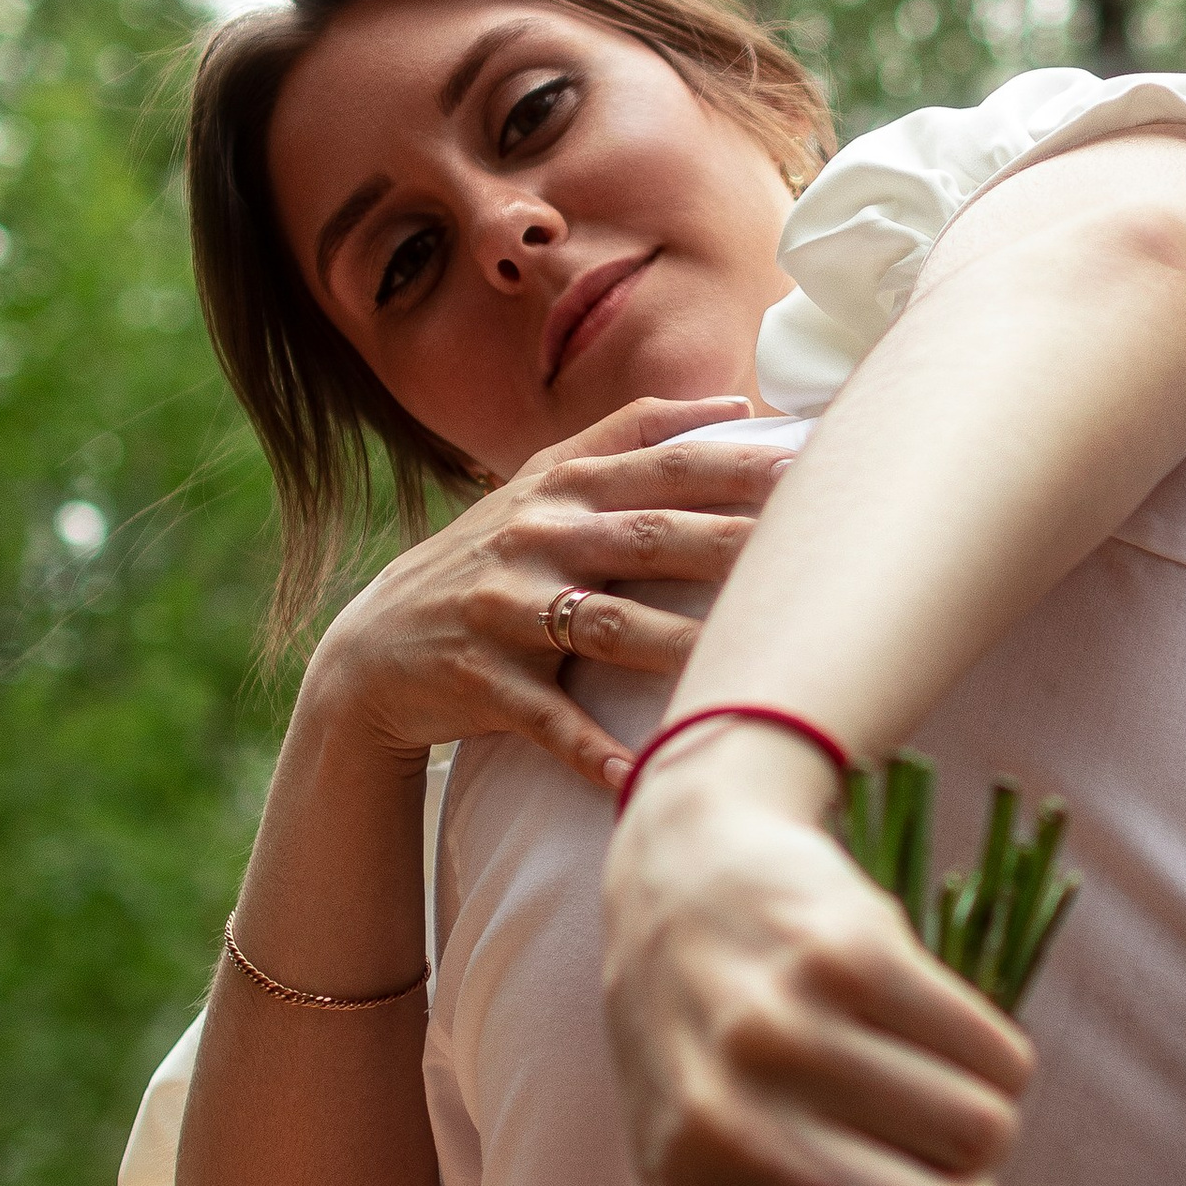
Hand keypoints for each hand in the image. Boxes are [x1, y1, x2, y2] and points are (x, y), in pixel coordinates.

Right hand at [303, 400, 784, 796]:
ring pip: (611, 628)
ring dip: (681, 649)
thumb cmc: (489, 559)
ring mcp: (509, 609)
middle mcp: (539, 538)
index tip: (810, 467)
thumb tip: (736, 406)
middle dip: (732, 544)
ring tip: (748, 669)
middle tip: (810, 555)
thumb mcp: (543, 484)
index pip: (664, 466)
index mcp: (564, 487)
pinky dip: (595, 752)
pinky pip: (550, 722)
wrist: (375, 648)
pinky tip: (643, 779)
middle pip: (651, 538)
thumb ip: (632, 438)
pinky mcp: (485, 680)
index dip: (737, 464)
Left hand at [601, 726, 1064, 1185]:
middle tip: (915, 1163)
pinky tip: (928, 1037)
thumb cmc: (732, 1080)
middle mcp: (724, 1139)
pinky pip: (997, 1056)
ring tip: (912, 1090)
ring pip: (985, 1137)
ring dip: (979, 1125)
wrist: (681, 896)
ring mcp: (781, 1040)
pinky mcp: (844, 955)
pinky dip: (991, 1058)